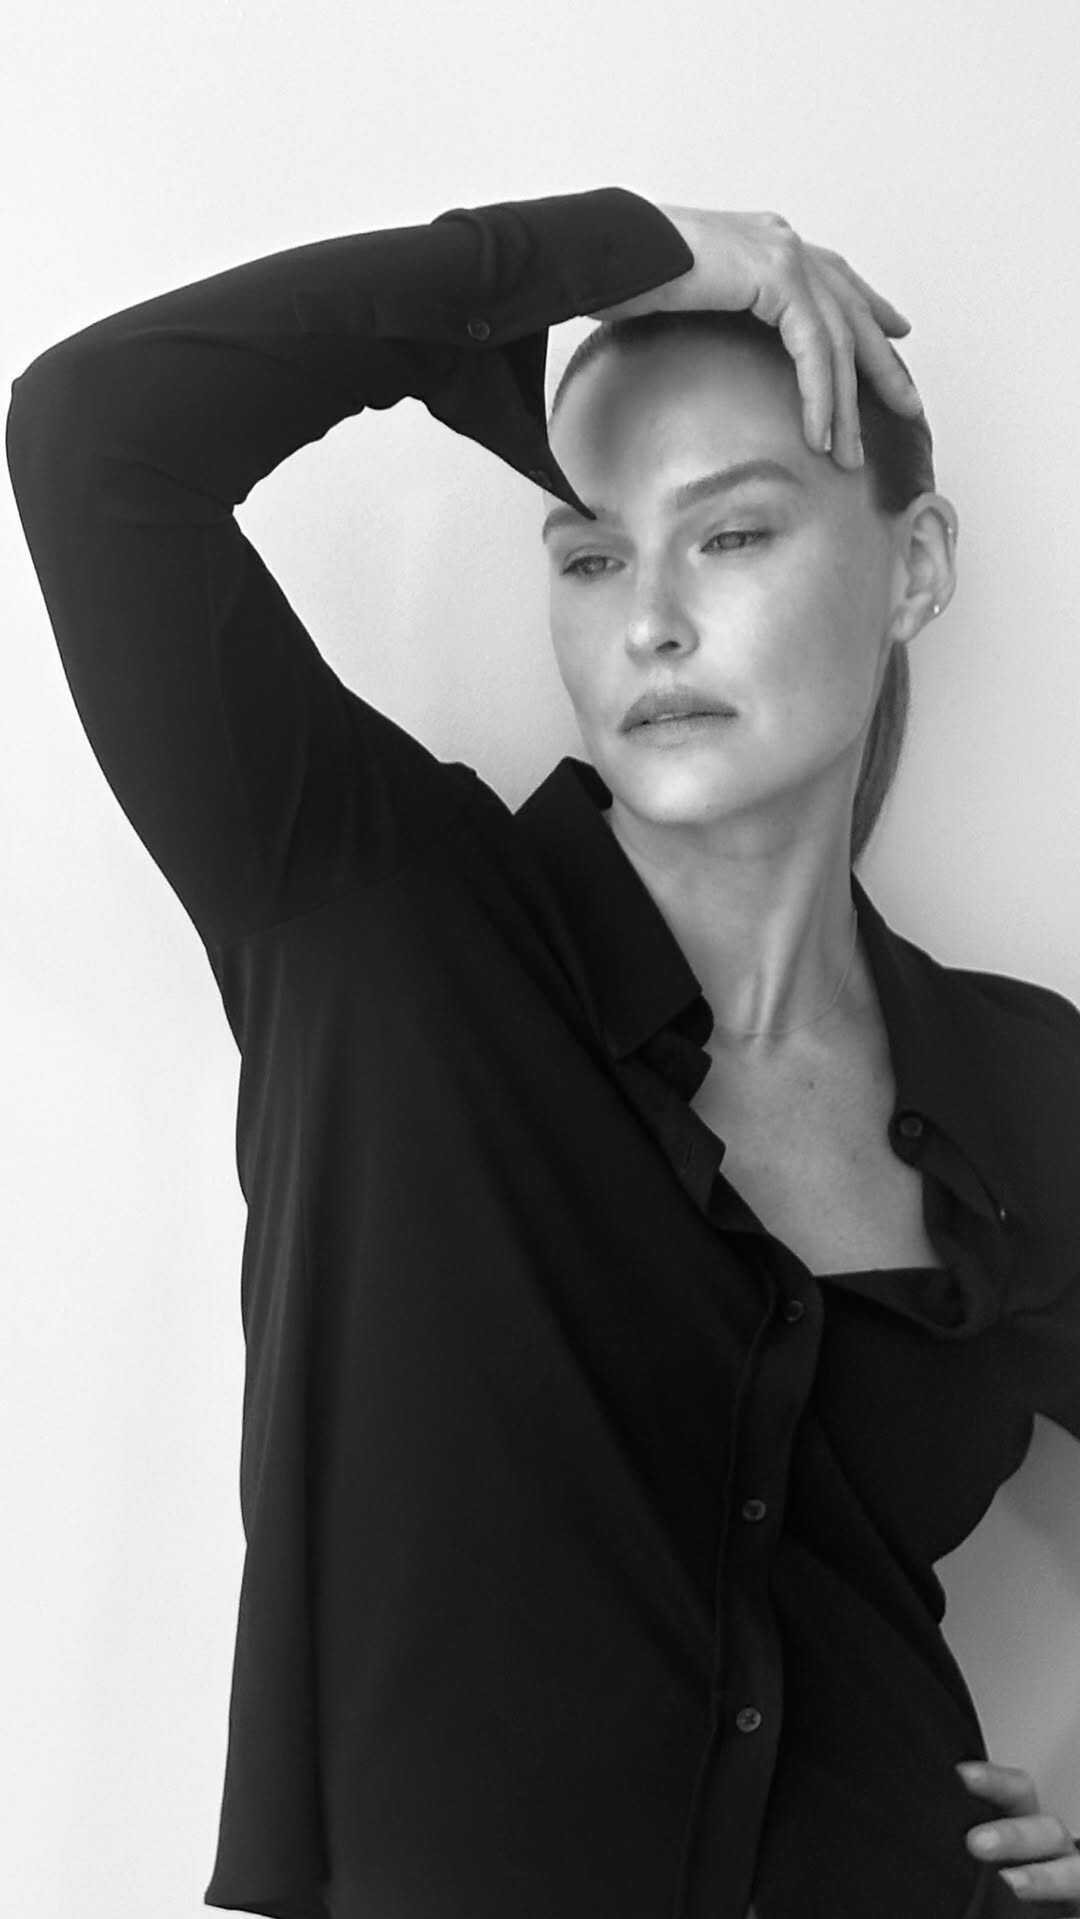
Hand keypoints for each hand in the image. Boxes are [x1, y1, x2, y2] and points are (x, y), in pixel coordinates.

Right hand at [587, 205, 921, 471]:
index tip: (896, 335)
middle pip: (851, 311)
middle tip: (909, 405)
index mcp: (766, 241)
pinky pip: (812, 348)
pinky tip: (821, 433)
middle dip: (882, 364)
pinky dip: (820, 395)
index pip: (835, 279)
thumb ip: (719, 312)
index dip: (869, 310)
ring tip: (849, 453)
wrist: (602, 250)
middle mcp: (783, 242)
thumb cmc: (622, 275)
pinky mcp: (775, 275)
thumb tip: (711, 341)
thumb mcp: (684, 299)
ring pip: (835, 340)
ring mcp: (783, 253)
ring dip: (846, 405)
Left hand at [958, 1758, 1079, 1911]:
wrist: (1038, 1907)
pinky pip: (1075, 1914)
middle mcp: (1053, 1848)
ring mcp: (1070, 1878)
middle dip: (1013, 1834)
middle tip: (975, 1843)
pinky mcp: (1076, 1911)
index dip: (994, 1780)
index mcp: (1029, 1822)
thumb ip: (967, 1835)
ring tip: (1013, 1884)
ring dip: (1044, 1877)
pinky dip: (1065, 1917)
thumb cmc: (1001, 1872)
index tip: (962, 1775)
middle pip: (1045, 1829)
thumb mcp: (987, 1848)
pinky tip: (1052, 1918)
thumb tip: (918, 1827)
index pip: (1017, 1791)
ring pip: (1072, 1872)